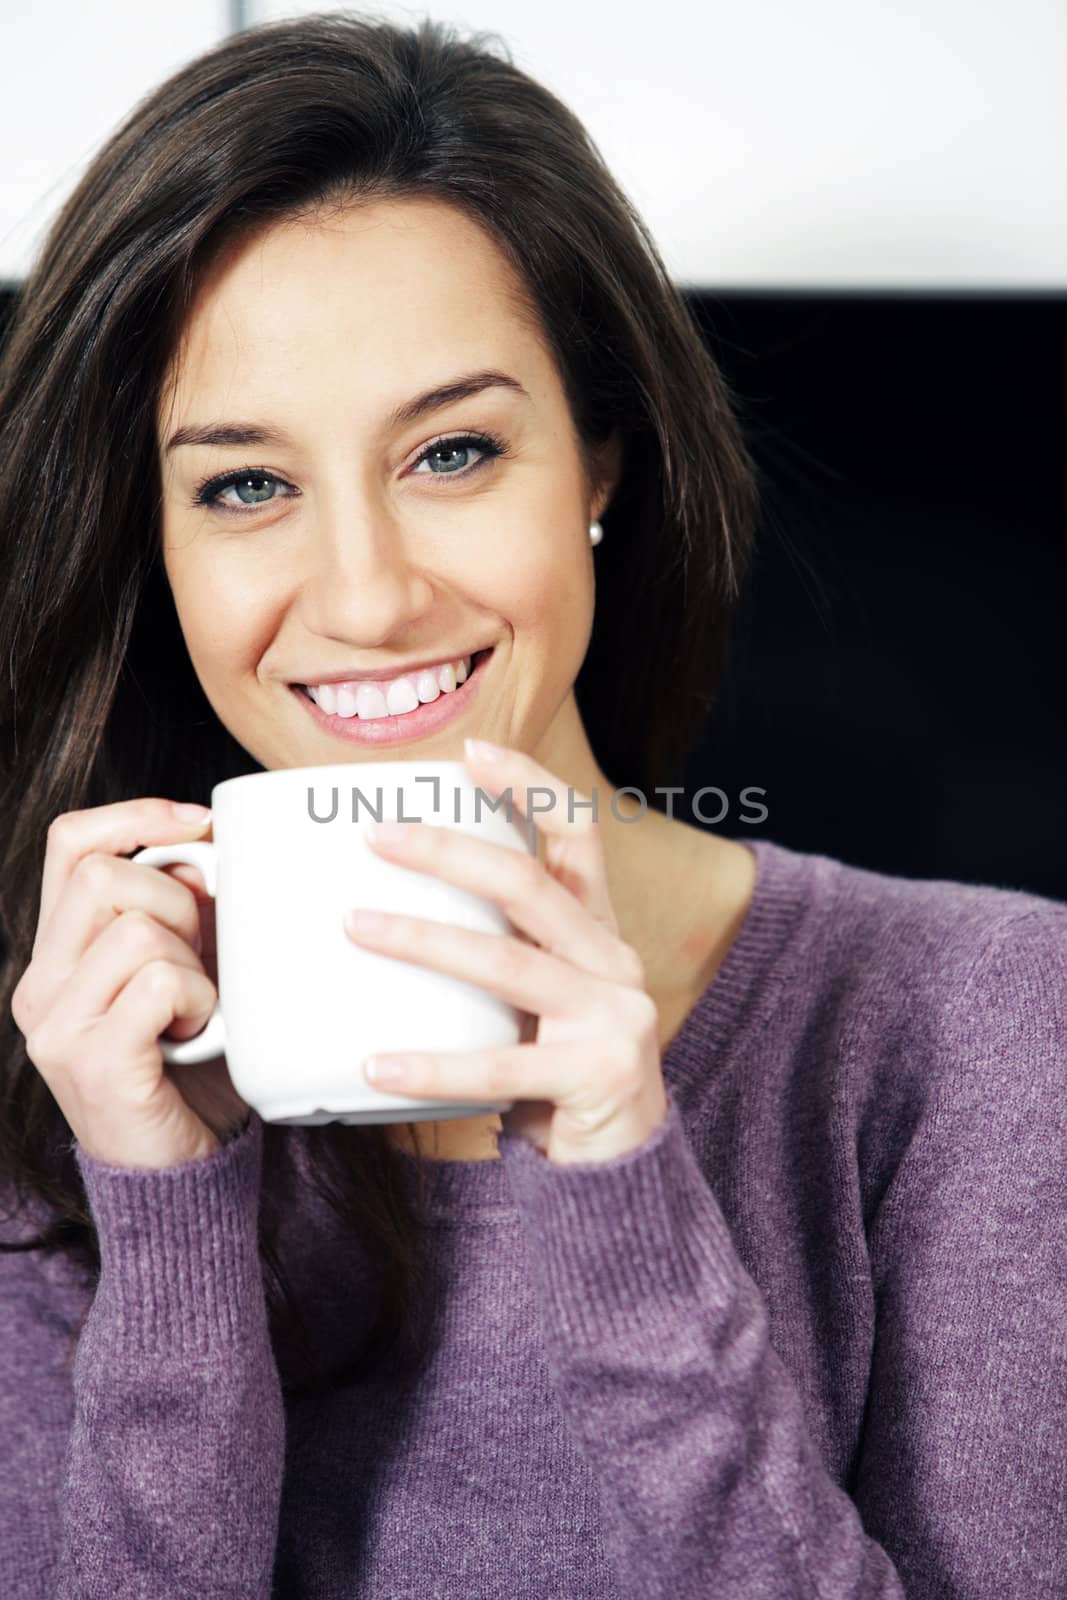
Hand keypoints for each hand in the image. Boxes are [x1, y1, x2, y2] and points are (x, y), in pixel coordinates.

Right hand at [11, 798, 250, 1169]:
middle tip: (202, 957)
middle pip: (104, 875)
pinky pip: (159, 983)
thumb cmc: (192, 1065)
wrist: (183, 1169)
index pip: (69, 843)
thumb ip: (181, 913)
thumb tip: (200, 850)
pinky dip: (200, 999)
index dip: (135, 814)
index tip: (199, 822)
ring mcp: (57, 1026)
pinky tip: (199, 1032)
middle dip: (178, 900)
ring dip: (196, 963)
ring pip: (139, 929)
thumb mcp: (187, 970)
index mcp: (57, 954)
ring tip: (198, 1008)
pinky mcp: (93, 1062)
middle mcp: (39, 985)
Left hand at [342, 740, 668, 1165]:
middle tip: (373, 835)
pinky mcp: (599, 1075)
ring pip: (508, 962)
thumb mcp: (535, 1000)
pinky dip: (432, 1067)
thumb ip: (495, 953)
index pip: (577, 833)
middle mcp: (614, 962)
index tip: (469, 751)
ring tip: (354, 926)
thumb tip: (382, 907)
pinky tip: (375, 1066)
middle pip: (529, 882)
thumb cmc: (555, 1078)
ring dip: (423, 940)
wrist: (618, 1175)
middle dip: (448, 850)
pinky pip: (499, 1067)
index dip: (527, 785)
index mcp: (599, 933)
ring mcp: (615, 1016)